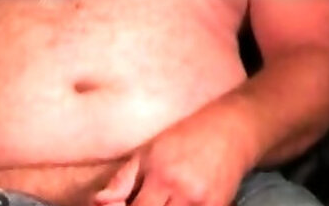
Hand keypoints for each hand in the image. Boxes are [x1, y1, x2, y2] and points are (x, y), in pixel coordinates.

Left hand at [94, 103, 256, 205]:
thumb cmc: (185, 136)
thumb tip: (97, 202)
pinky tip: (175, 204)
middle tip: (142, 203)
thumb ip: (123, 179)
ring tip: (158, 203)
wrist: (231, 130)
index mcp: (159, 174)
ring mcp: (202, 204)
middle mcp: (182, 192)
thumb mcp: (150, 151)